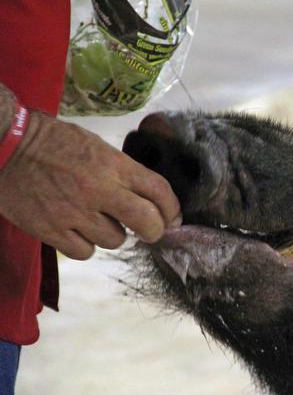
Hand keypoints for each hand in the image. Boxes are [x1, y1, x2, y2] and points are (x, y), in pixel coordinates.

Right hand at [0, 110, 180, 259]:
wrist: (4, 144)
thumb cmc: (52, 142)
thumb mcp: (96, 147)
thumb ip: (123, 172)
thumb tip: (148, 200)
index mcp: (113, 165)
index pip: (159, 191)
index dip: (173, 209)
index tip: (173, 218)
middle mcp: (99, 190)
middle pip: (147, 222)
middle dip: (155, 231)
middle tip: (150, 231)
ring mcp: (75, 212)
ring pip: (115, 241)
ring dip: (112, 234)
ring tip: (97, 221)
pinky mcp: (51, 230)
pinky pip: (84, 252)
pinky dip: (84, 245)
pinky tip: (77, 231)